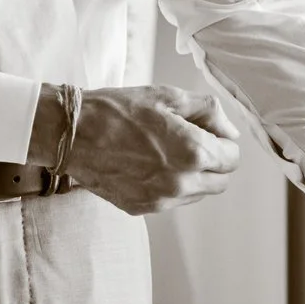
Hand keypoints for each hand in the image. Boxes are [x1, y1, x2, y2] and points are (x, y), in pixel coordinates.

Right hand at [38, 85, 242, 214]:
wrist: (72, 133)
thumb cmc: (116, 111)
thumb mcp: (166, 96)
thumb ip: (208, 111)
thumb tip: (229, 131)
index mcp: (193, 152)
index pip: (232, 158)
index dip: (222, 141)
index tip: (205, 131)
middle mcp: (181, 182)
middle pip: (221, 181)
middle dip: (212, 162)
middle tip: (187, 141)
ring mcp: (161, 199)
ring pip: (197, 193)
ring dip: (191, 176)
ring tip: (163, 151)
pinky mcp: (142, 207)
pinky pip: (171, 201)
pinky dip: (168, 185)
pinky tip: (146, 164)